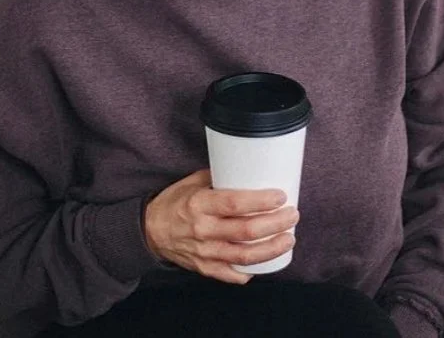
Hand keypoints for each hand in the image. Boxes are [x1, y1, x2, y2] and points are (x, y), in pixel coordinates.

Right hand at [143, 169, 298, 283]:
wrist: (150, 231)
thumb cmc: (174, 203)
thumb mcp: (192, 183)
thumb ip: (219, 178)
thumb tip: (248, 169)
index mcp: (199, 204)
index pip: (234, 204)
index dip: (260, 201)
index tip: (280, 196)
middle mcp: (203, 230)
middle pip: (246, 231)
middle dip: (275, 224)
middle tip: (292, 215)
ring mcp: (205, 252)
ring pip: (244, 255)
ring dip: (271, 248)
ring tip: (289, 238)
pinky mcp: (205, 268)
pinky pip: (232, 273)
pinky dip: (251, 270)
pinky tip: (267, 262)